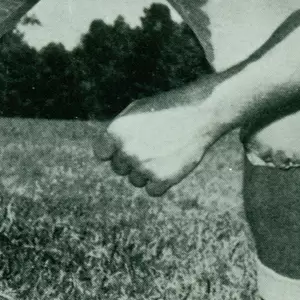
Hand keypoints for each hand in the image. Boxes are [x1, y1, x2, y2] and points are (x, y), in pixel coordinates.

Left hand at [93, 80, 222, 195]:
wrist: (198, 113)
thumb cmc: (166, 109)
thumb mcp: (135, 111)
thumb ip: (118, 131)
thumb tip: (107, 152)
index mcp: (116, 131)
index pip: (101, 153)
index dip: (113, 150)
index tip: (125, 145)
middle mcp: (127, 150)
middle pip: (118, 168)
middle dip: (130, 160)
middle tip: (150, 146)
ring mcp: (144, 166)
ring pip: (135, 180)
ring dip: (145, 172)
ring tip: (162, 152)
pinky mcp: (163, 178)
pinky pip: (152, 191)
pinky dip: (160, 182)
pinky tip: (169, 164)